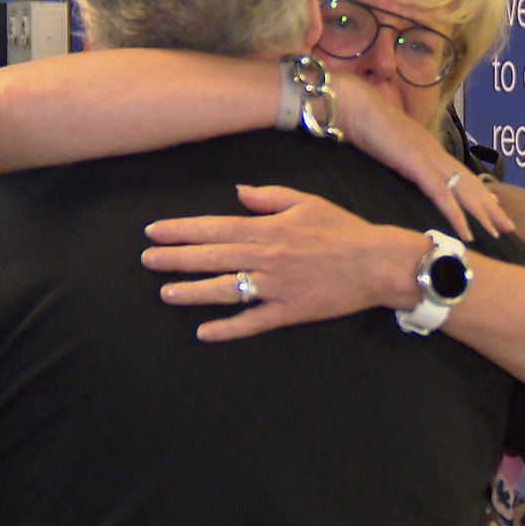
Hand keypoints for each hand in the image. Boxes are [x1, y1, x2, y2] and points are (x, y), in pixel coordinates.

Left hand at [142, 185, 420, 341]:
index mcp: (269, 230)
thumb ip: (270, 198)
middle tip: (147, 260)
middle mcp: (267, 258)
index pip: (215, 228)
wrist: (377, 263)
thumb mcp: (307, 202)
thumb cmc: (344, 230)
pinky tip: (204, 332)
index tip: (154, 231)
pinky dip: (228, 328)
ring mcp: (276, 287)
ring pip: (225, 290)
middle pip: (212, 257)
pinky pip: (252, 322)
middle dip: (176, 259)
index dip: (182, 230)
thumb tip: (238, 193)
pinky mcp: (289, 311)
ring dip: (192, 292)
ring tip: (166, 293)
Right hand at [329, 72, 513, 240]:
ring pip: (464, 190)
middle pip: (469, 183)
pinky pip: (442, 195)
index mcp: (427, 148)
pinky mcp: (417, 165)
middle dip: (490, 206)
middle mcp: (434, 152)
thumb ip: (395, 156)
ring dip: (483, 213)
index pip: (459, 172)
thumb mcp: (384, 145)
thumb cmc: (361, 122)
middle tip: (508, 224)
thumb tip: (396, 163)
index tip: (492, 204)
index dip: (477, 189)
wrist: (351, 105)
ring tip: (499, 231)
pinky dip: (457, 215)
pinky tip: (468, 232)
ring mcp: (428, 158)